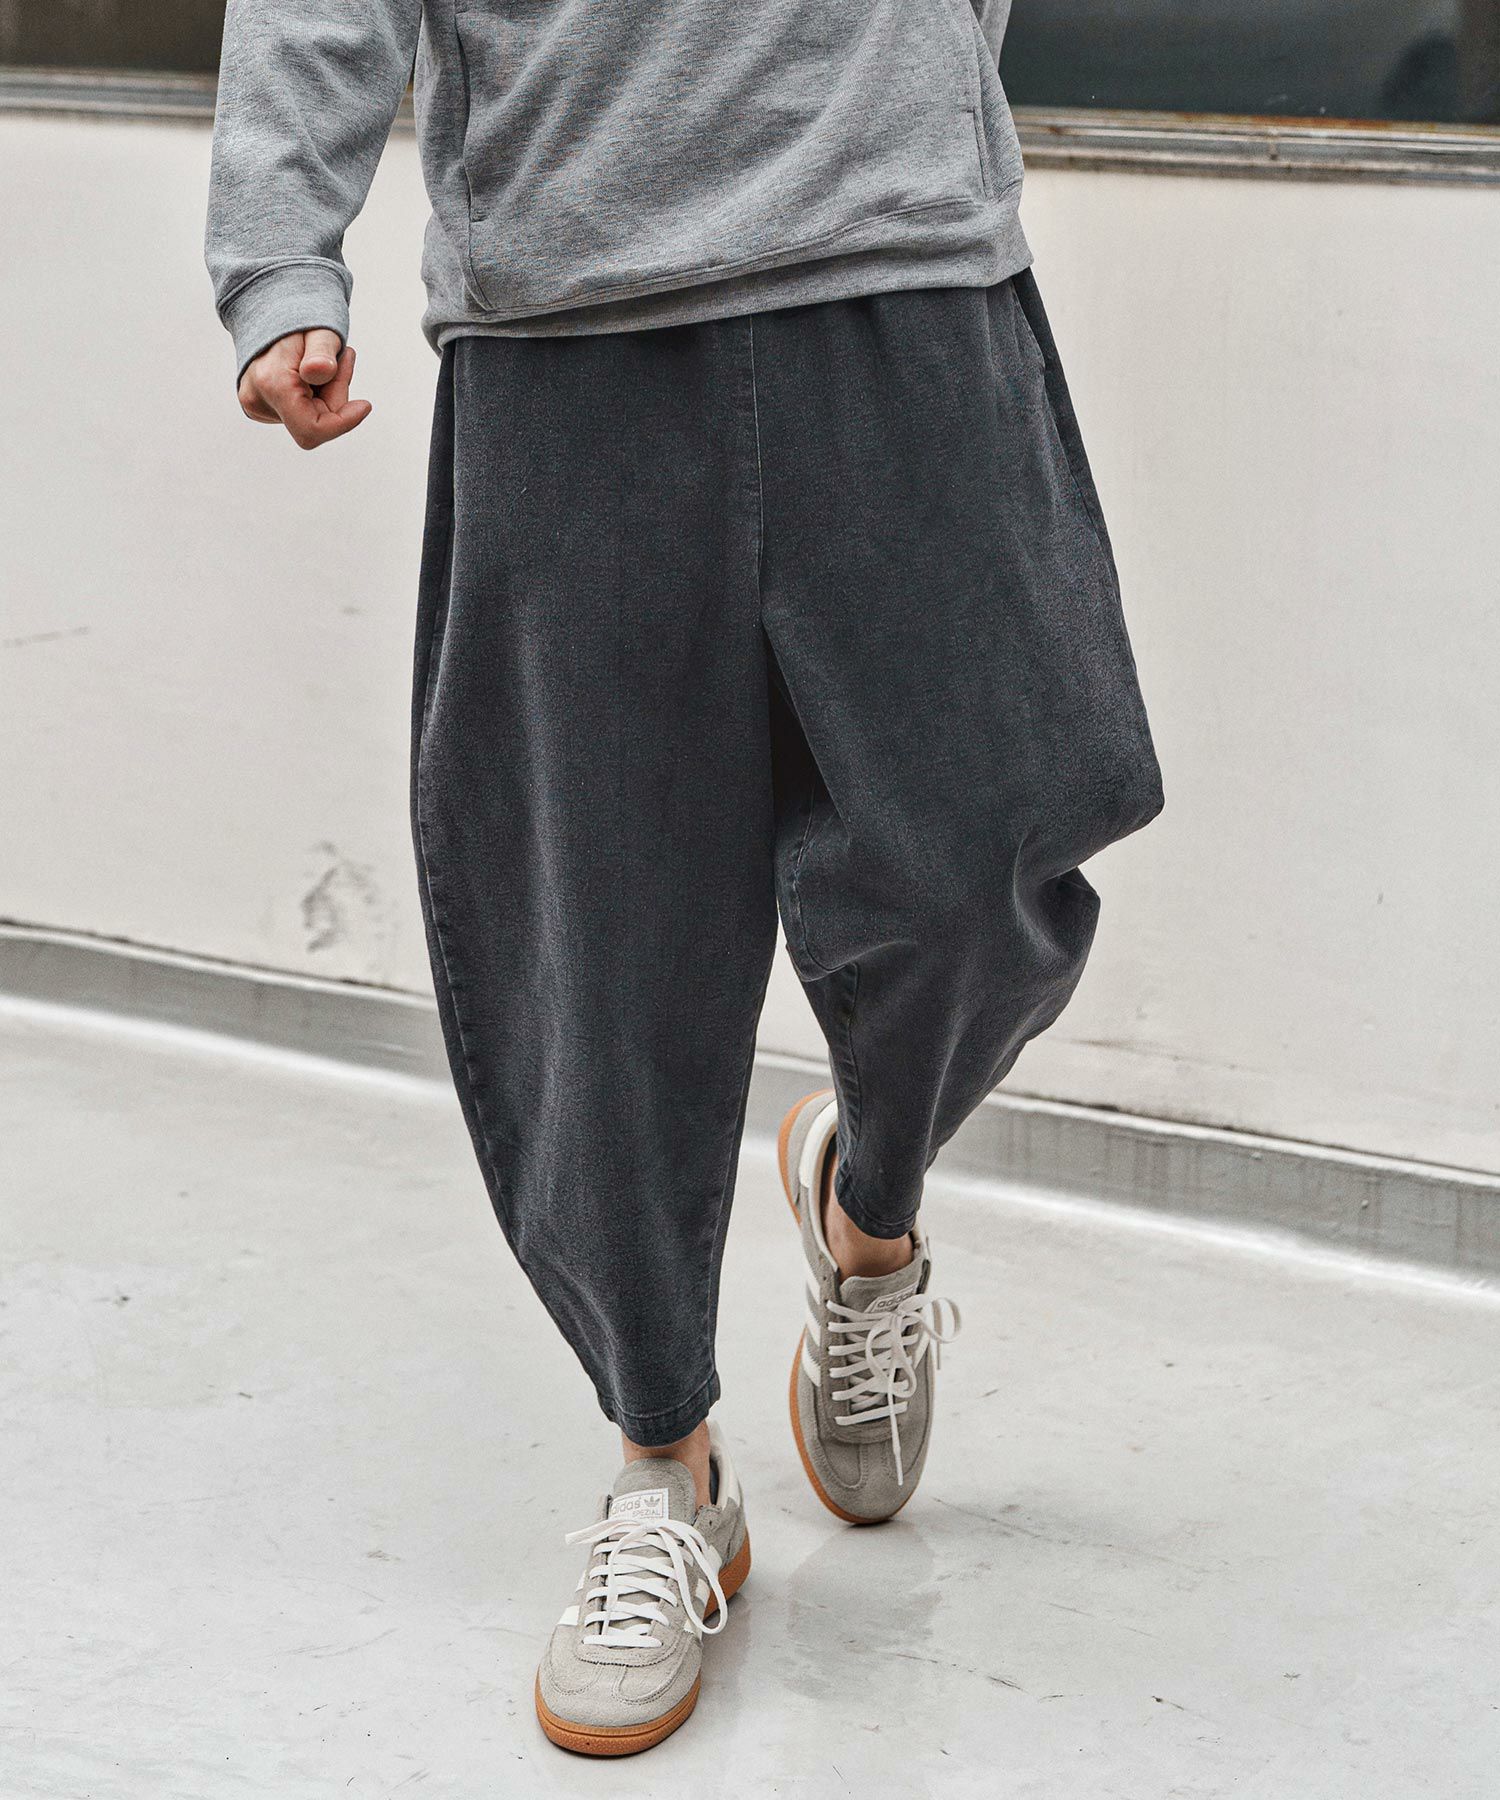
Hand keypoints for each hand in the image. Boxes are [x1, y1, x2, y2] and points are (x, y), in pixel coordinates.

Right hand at [237, 328, 371, 448]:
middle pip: (316, 423)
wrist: (269, 308)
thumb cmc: (298, 317)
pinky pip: (300, 413)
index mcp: (271, 384)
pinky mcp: (262, 408)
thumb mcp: (319, 329)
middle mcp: (258, 401)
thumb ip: (322, 351)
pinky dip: (314, 396)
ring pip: (310, 419)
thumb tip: (321, 372)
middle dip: (335, 394)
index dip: (343, 423)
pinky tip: (308, 372)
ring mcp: (258, 407)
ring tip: (321, 360)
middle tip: (342, 357)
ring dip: (326, 394)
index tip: (365, 405)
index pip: (312, 430)